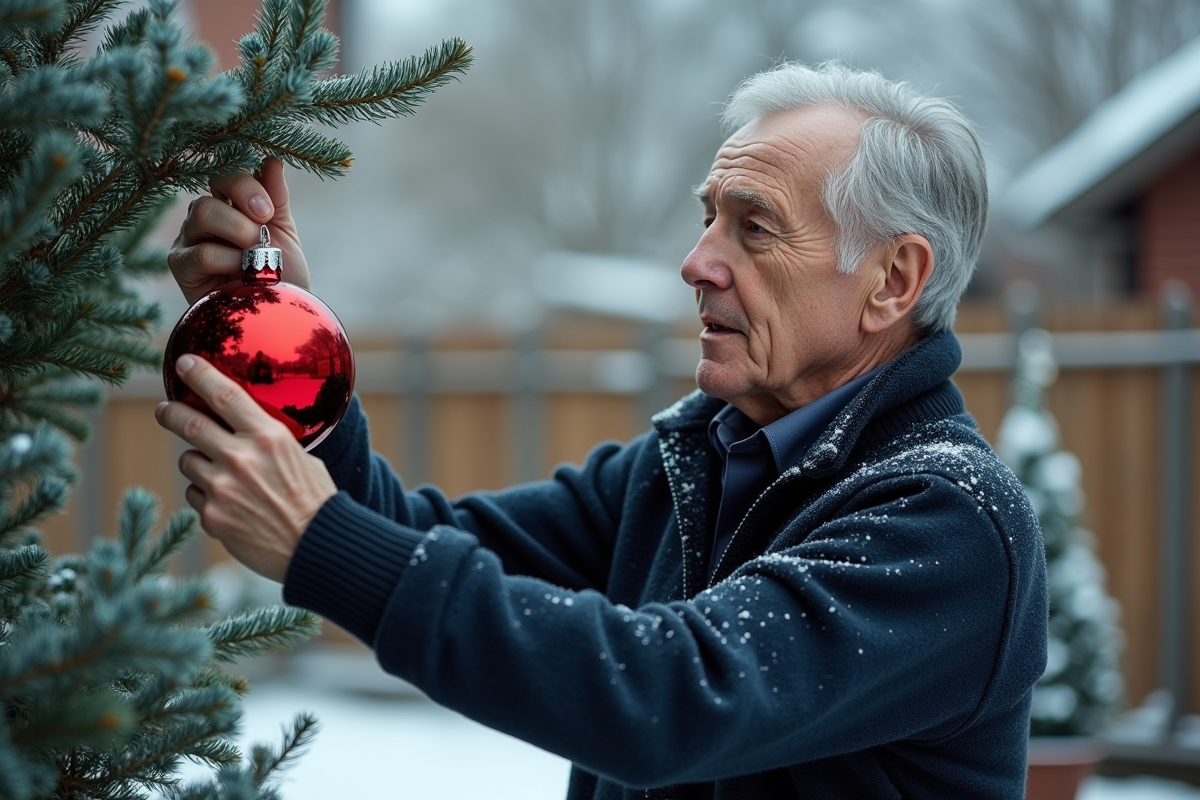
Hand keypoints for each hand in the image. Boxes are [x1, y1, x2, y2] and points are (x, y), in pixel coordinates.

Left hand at [154, 354, 336, 581]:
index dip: (199, 374)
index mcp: (268, 436)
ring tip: (222, 476)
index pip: (224, 393)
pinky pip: (195, 495)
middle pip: (189, 422)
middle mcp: (241, 457)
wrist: (316, 547)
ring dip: (197, 463)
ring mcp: (222, 488)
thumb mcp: (300, 457)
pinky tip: (232, 506)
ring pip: (188, 461)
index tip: (183, 363)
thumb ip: (268, 441)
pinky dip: (207, 496)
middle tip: (164, 409)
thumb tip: (243, 426)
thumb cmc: (315, 500)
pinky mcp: (212, 516)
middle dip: (170, 412)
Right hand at [168, 157, 310, 305]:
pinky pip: (201, 252)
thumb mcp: (284, 232)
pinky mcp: (180, 267)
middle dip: (243, 209)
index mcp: (226, 205)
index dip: (246, 186)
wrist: (282, 316)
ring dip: (238, 233)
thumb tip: (271, 159)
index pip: (224, 176)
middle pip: (210, 191)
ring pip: (202, 213)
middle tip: (263, 234)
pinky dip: (229, 260)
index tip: (268, 211)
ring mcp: (187, 241)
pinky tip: (242, 275)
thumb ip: (275, 197)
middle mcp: (202, 219)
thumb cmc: (282, 274)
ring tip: (256, 256)